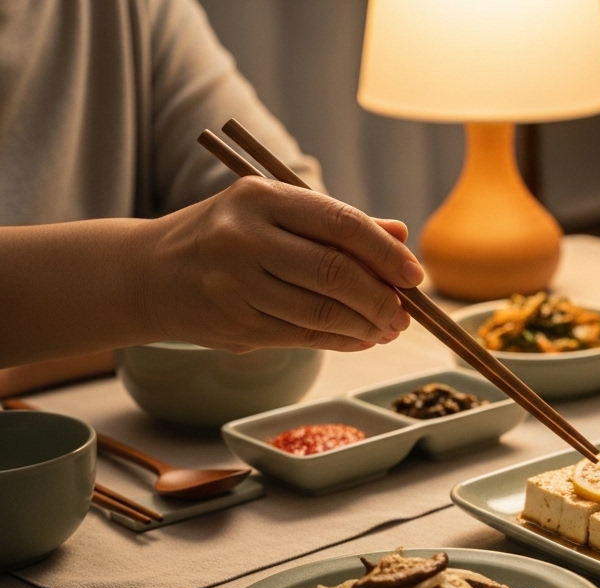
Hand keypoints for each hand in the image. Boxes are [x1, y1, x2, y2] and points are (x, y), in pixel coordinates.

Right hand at [146, 177, 423, 352]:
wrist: (149, 274)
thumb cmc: (227, 236)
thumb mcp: (274, 212)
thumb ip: (337, 223)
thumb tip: (401, 235)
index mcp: (260, 198)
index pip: (340, 223)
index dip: (385, 253)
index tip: (415, 274)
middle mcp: (243, 238)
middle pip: (333, 272)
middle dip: (380, 297)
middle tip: (405, 312)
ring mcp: (235, 285)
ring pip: (320, 311)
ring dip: (366, 325)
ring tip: (390, 327)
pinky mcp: (236, 324)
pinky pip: (303, 336)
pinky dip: (341, 340)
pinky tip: (362, 338)